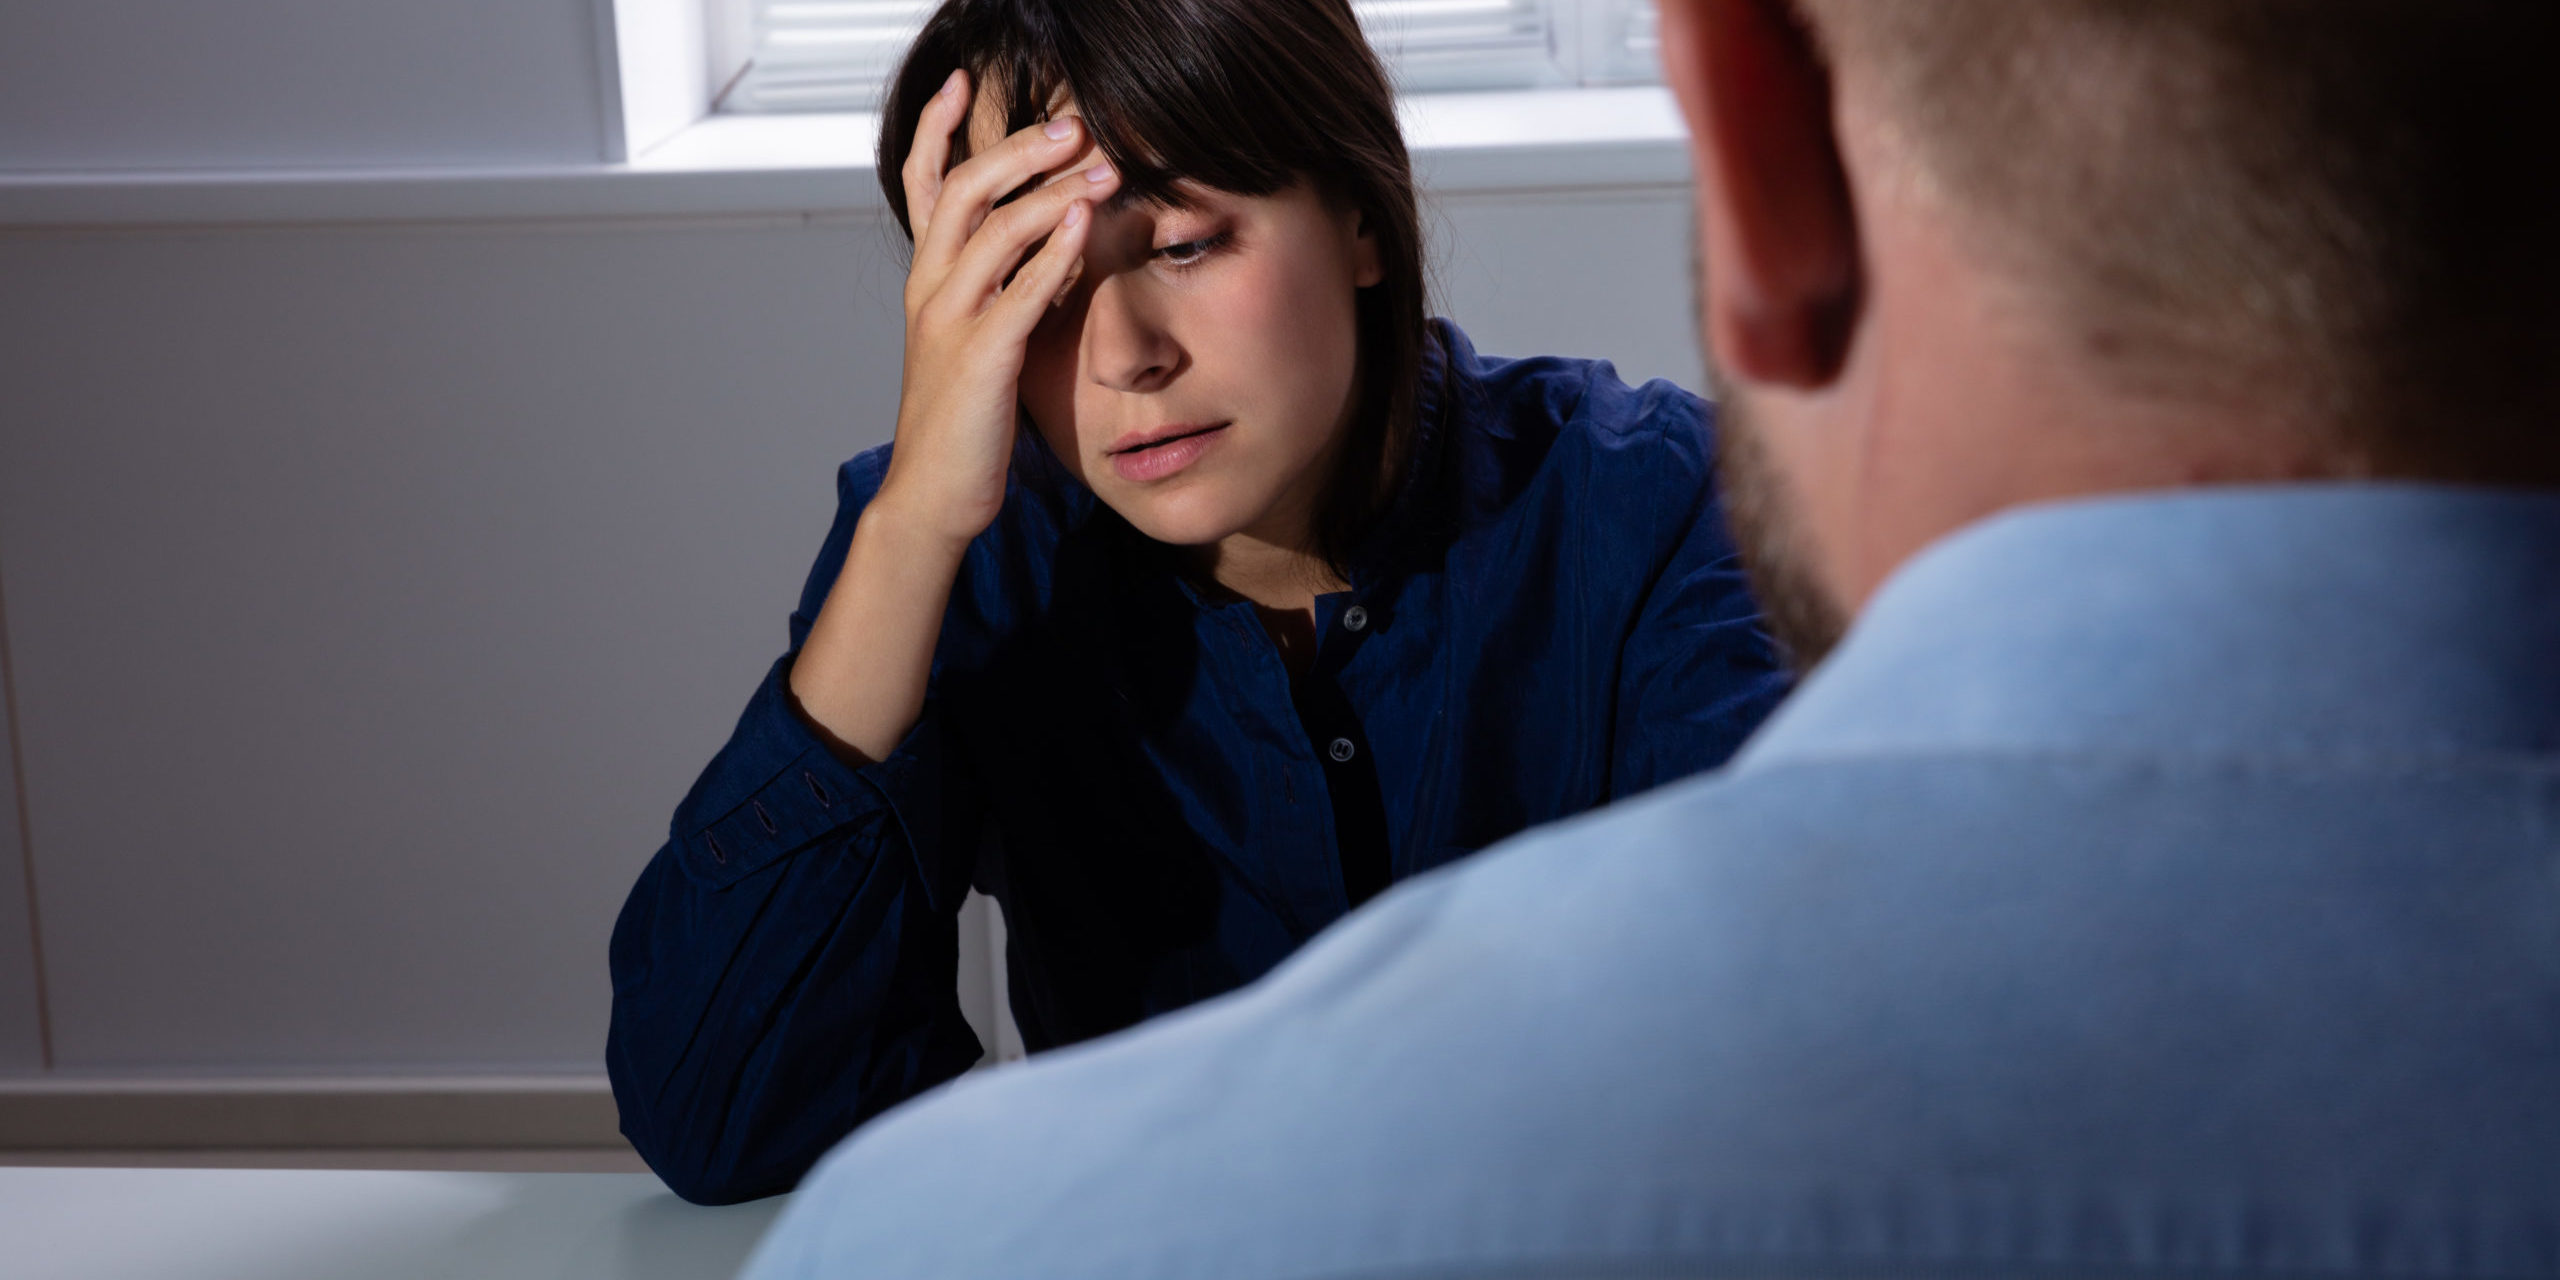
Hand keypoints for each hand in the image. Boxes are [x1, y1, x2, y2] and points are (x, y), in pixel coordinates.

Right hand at [872, 70, 1118, 547]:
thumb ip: (1006, 288)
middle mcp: (931, 290)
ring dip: (1051, 190)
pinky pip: (1018, 292)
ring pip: (992, 230)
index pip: (921, 183)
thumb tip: (1057, 243)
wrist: (932, 496)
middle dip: (1017, 147)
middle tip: (1072, 122)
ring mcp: (951, 322)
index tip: (964, 81)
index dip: (937, 128)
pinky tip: (1085, 226)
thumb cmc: (964, 422)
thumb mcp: (979, 340)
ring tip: (1103, 166)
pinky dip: (1053, 253)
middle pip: (961, 188)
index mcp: (928, 280)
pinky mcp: (982, 360)